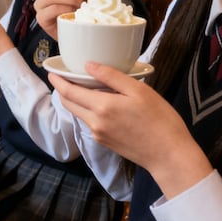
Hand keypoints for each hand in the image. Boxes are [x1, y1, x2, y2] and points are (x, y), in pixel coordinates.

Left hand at [52, 64, 211, 198]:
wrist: (169, 156)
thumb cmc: (160, 120)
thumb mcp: (139, 91)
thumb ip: (111, 76)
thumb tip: (88, 65)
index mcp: (102, 107)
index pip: (69, 92)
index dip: (58, 81)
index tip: (52, 72)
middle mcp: (95, 123)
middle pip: (69, 104)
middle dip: (63, 90)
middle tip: (64, 77)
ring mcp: (98, 135)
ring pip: (79, 114)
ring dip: (75, 100)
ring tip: (83, 86)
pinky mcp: (105, 143)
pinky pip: (90, 123)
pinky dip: (88, 110)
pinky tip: (99, 102)